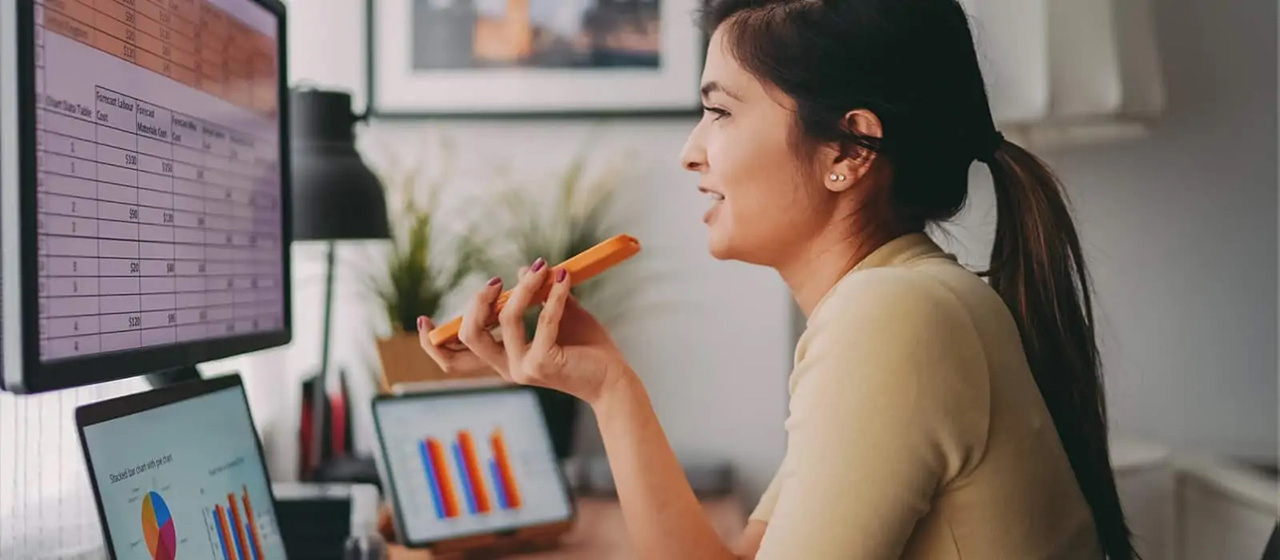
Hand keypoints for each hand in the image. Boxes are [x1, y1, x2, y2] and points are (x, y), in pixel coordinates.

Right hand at [417, 258, 630, 405]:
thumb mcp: (559, 316)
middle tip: (495, 282)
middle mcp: (507, 368)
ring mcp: (523, 368)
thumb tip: (522, 270)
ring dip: (523, 288)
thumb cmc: (588, 349)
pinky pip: (542, 320)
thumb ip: (538, 296)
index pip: (454, 360)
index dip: (433, 343)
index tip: (422, 320)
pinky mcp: (543, 364)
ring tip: (542, 267)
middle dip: (477, 303)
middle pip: (469, 336)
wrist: (615, 379)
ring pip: (506, 320)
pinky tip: (565, 278)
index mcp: (503, 361)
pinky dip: (554, 295)